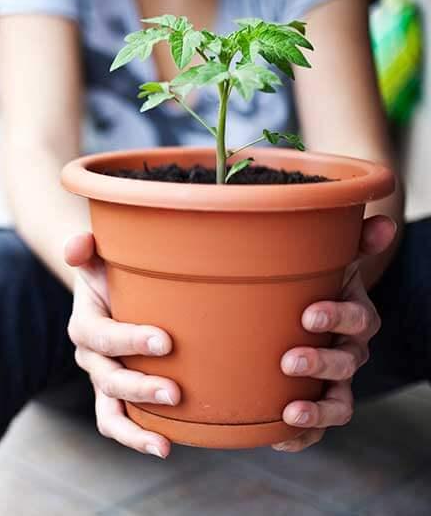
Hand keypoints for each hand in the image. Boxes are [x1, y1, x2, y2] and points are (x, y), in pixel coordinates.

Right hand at [65, 233, 179, 458]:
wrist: (113, 293)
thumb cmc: (114, 273)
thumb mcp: (100, 255)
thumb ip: (86, 246)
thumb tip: (77, 247)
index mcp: (84, 324)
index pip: (102, 337)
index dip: (129, 341)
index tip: (166, 341)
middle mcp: (90, 357)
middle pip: (107, 379)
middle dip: (139, 388)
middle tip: (175, 392)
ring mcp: (102, 381)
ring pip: (109, 413)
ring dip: (135, 429)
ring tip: (164, 444)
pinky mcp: (117, 397)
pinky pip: (119, 423)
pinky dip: (138, 438)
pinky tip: (166, 446)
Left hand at [273, 215, 396, 451]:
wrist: (304, 312)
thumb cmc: (313, 284)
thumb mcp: (330, 260)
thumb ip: (354, 242)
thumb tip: (383, 220)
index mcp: (353, 316)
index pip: (358, 319)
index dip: (339, 317)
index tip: (308, 314)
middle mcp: (349, 351)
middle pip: (347, 363)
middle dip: (322, 363)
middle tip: (290, 360)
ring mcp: (333, 381)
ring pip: (338, 403)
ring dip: (317, 411)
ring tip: (290, 414)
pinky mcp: (314, 404)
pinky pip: (315, 430)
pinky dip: (300, 438)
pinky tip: (276, 439)